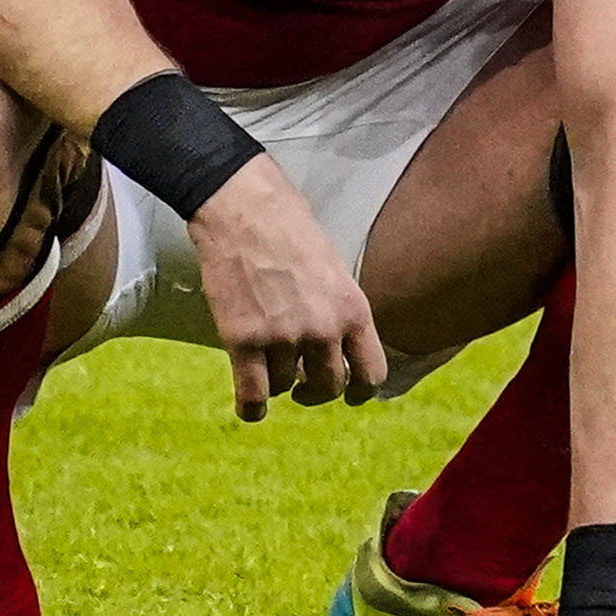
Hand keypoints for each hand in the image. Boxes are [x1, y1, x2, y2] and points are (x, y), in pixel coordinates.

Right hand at [187, 159, 389, 418]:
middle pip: (329, 387)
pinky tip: (249, 408)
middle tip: (301, 386)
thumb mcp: (333, 268)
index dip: (361, 391)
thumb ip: (339, 309)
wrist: (243, 208)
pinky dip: (252, 408)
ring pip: (285, 386)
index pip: (373, 374)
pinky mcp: (243, 339)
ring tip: (265, 364)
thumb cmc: (288, 227)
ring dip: (276, 382)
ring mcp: (283, 336)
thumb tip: (338, 346)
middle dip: (315, 391)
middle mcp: (324, 329)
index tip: (350, 394)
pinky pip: (254, 394)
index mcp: (353, 309)